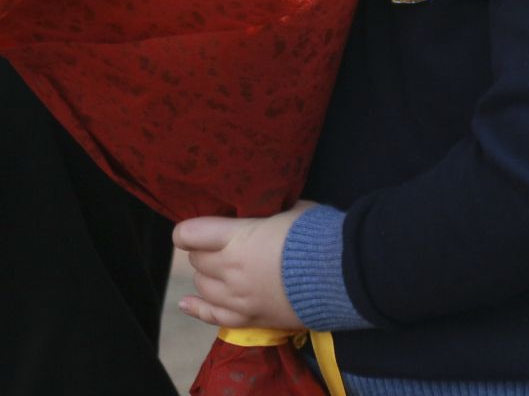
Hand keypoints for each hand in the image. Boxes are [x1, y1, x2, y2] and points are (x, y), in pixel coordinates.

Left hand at [173, 201, 312, 331]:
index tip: (191, 230)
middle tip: (221, 246)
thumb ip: (267, 213)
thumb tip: (262, 211)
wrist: (341, 275)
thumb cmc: (316, 235)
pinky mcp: (251, 318)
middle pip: (198, 261)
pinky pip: (214, 317)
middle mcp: (230, 270)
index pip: (190, 234)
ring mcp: (238, 298)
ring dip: (208, 276)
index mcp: (237, 238)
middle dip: (204, 252)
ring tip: (222, 269)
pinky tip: (186, 303)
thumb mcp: (290, 210)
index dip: (187, 231)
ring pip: (204, 287)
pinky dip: (197, 309)